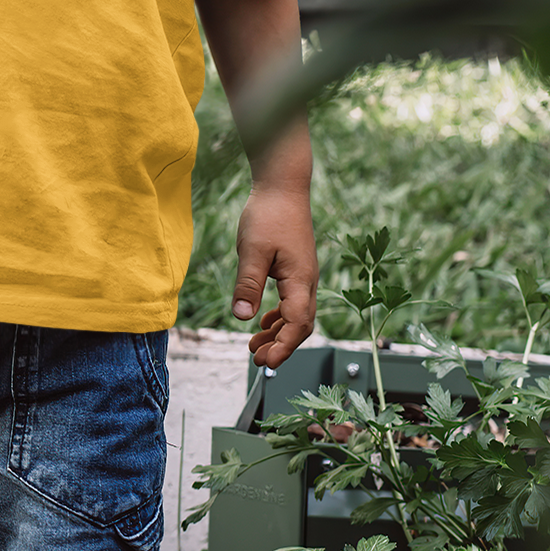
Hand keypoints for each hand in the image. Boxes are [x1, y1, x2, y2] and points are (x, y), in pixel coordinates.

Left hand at [232, 183, 317, 368]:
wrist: (283, 188)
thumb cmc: (269, 215)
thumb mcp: (252, 251)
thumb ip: (248, 285)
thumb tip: (242, 317)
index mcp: (300, 279)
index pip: (297, 324)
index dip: (283, 346)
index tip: (266, 362)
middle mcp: (307, 281)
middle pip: (300, 325)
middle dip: (280, 345)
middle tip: (256, 359)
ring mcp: (304, 276)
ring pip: (296, 315)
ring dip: (278, 333)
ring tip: (254, 346)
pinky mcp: (296, 270)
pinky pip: (292, 302)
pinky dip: (279, 317)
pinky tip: (263, 322)